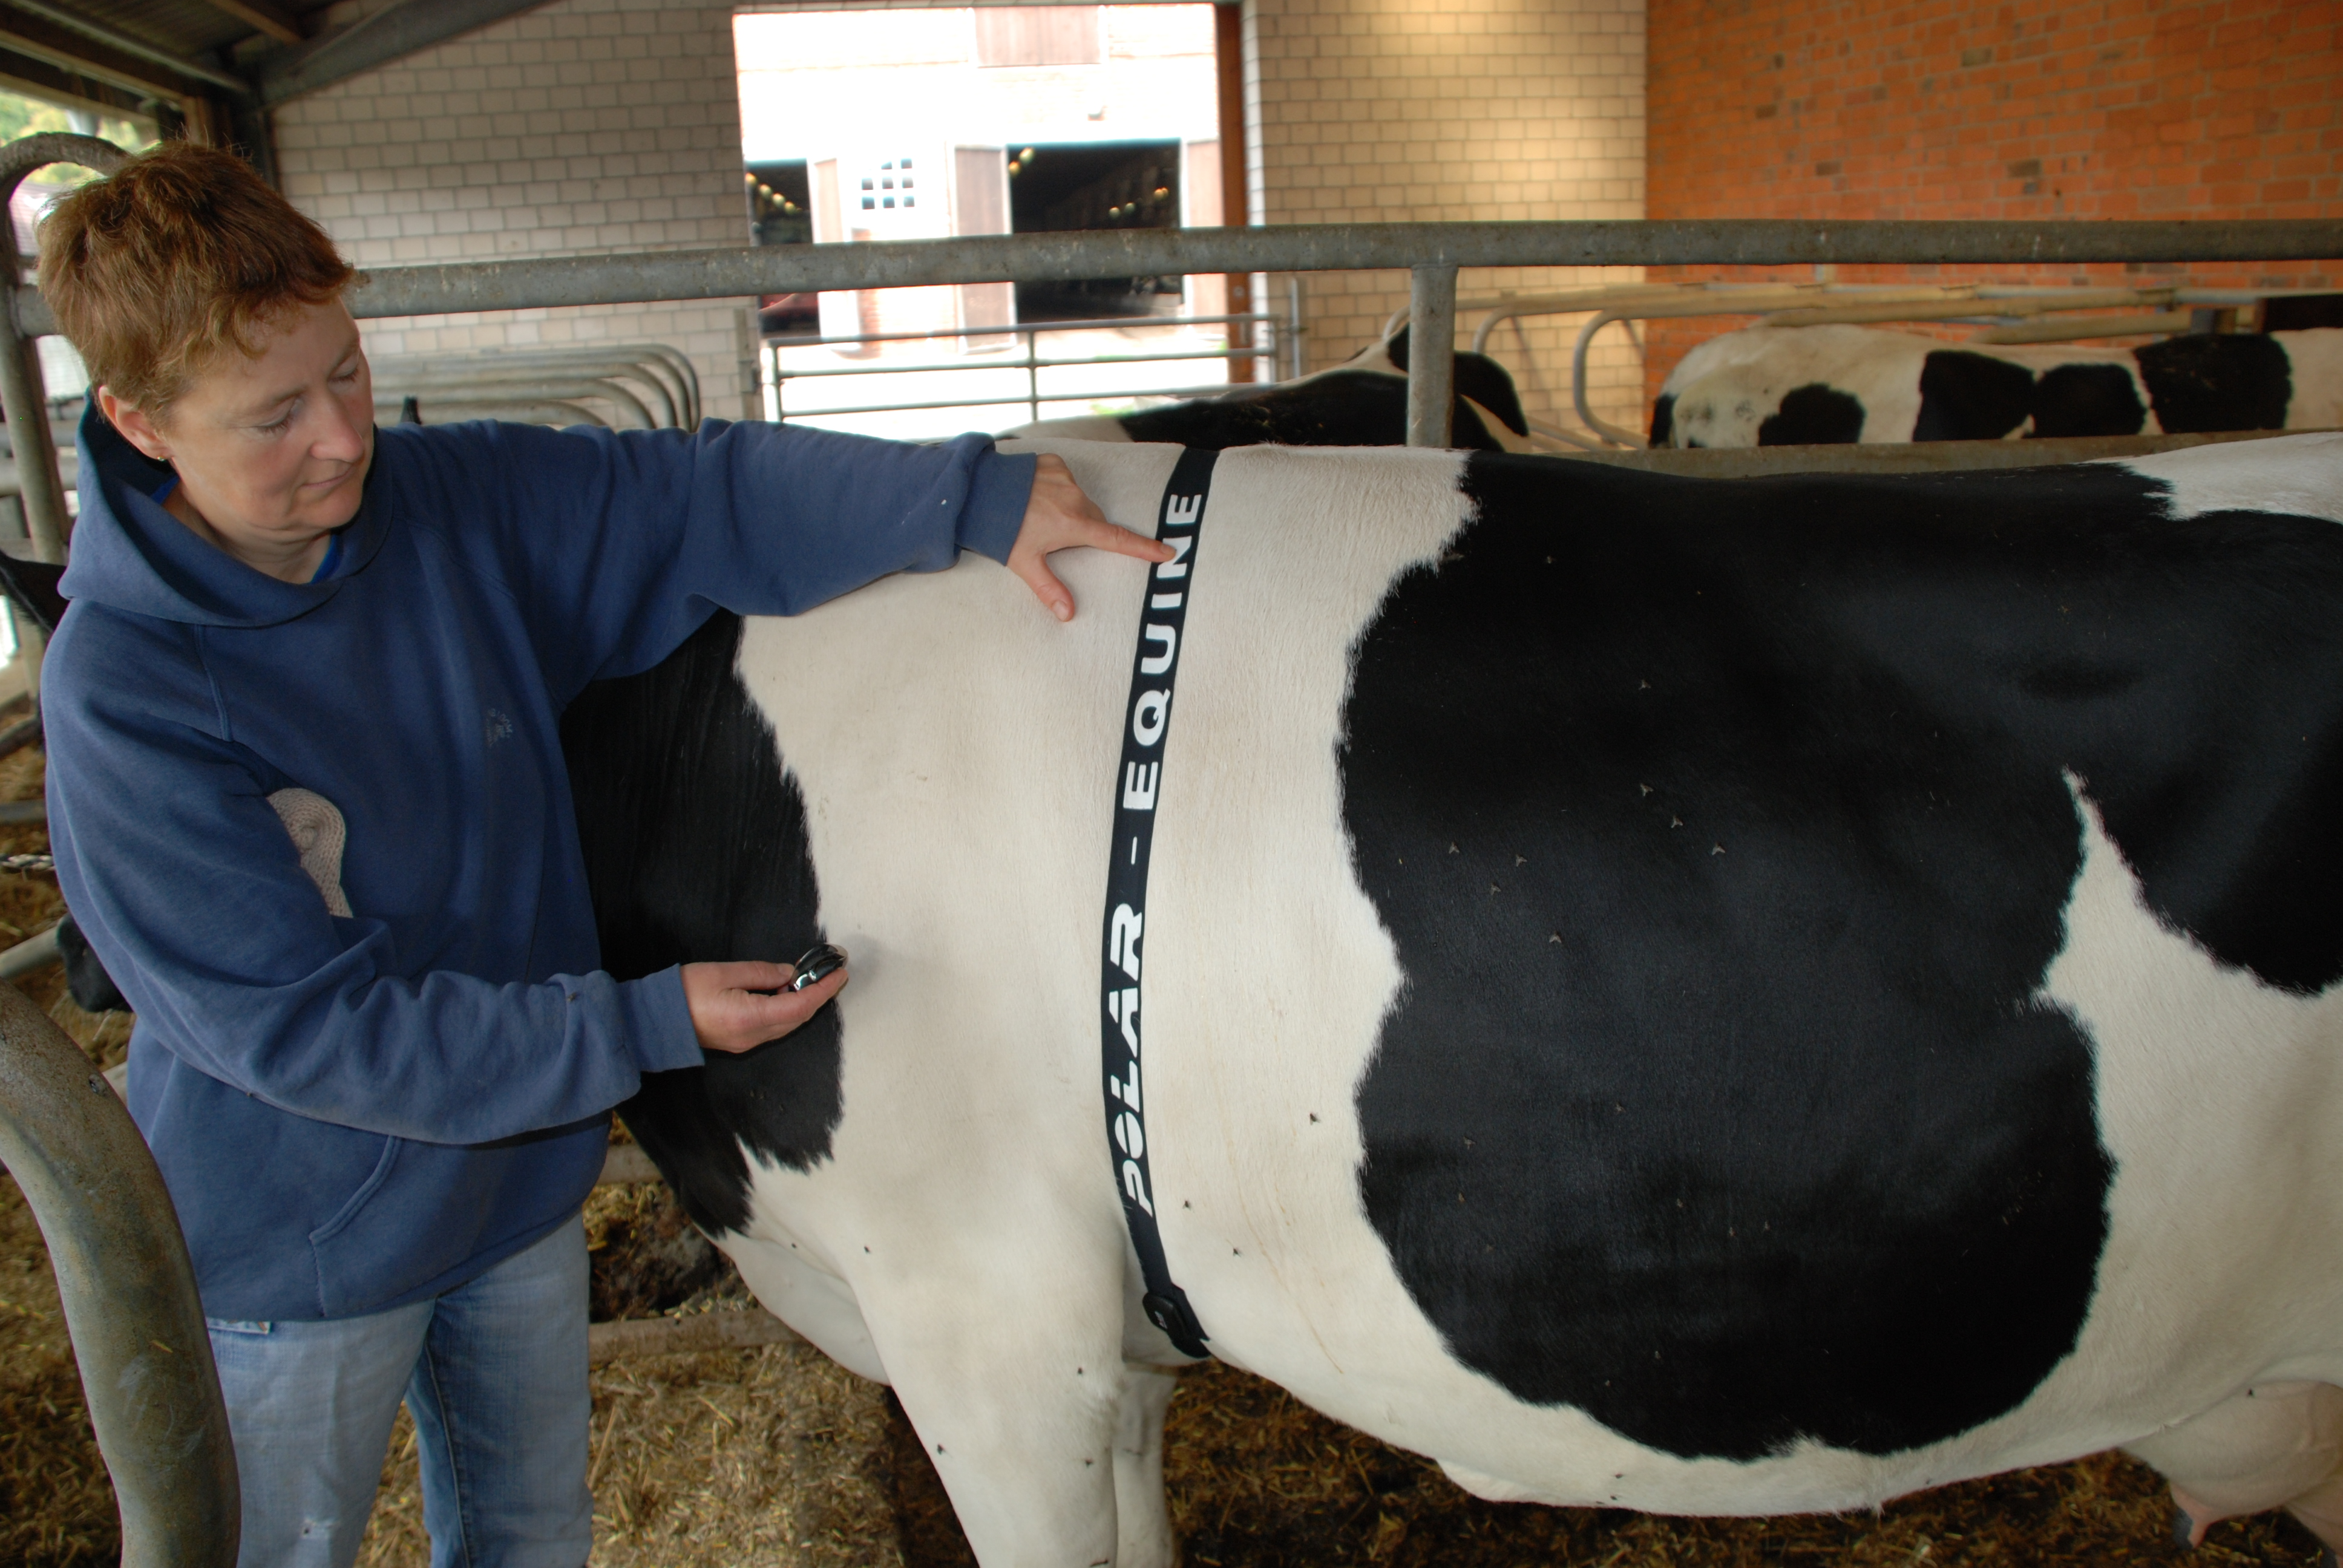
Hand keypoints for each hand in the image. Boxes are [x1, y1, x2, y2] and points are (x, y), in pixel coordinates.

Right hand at [682, 957, 846, 1055]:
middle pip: (798, 1018)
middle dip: (819, 995)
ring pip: (787, 1024)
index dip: (823, 990)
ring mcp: (745, 1042)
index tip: (839, 974)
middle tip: (833, 973)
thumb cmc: (683, 993)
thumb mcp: (723, 973)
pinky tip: (786, 992)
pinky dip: (787, 1010)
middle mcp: (752, 1036)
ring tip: (814, 980)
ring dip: (804, 1003)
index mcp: (749, 1018)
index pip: (800, 1006)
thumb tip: (788, 974)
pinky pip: (773, 1026)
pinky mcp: (739, 1041)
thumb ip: (760, 973)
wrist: (653, 1020)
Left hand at [1008, 453, 1175, 621]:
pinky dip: (1056, 487)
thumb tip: (1067, 615)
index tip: (1167, 551)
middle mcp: (1075, 498)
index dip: (1143, 547)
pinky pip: (1065, 479)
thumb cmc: (999, 528)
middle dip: (1085, 530)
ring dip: (1070, 508)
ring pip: (1080, 499)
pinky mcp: (1054, 463)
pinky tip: (1035, 494)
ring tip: (1039, 514)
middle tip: (1058, 537)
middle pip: (1095, 519)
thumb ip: (1049, 588)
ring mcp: (1065, 478)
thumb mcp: (1024, 562)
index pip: (1116, 539)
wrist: (976, 490)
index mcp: (1073, 524)